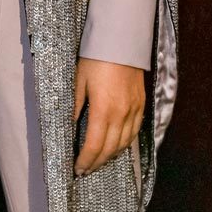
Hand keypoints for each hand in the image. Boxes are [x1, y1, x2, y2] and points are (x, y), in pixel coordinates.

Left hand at [72, 57, 145, 176]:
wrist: (121, 41)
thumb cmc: (95, 59)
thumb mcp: (79, 81)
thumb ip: (76, 107)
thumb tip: (70, 128)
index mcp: (103, 110)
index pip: (95, 146)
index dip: (86, 160)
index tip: (78, 168)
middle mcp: (122, 114)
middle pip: (111, 149)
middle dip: (97, 162)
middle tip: (86, 169)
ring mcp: (134, 110)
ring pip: (124, 143)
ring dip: (111, 156)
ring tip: (99, 161)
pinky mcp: (141, 104)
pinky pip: (134, 131)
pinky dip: (124, 143)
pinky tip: (116, 146)